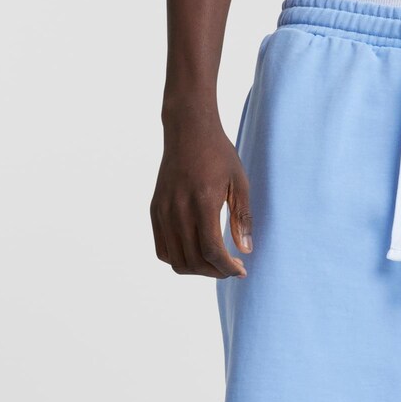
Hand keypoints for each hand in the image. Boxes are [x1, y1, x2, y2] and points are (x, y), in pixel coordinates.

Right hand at [151, 110, 251, 277]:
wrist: (187, 129)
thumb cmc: (218, 154)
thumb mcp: (240, 183)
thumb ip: (242, 218)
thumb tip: (245, 251)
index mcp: (202, 202)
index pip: (212, 251)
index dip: (227, 268)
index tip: (241, 270)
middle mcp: (178, 209)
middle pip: (194, 261)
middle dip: (216, 272)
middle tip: (231, 267)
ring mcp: (163, 210)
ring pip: (176, 261)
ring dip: (198, 269)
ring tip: (215, 262)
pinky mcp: (155, 210)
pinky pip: (163, 250)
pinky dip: (179, 259)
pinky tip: (196, 252)